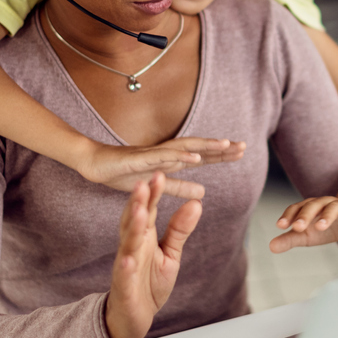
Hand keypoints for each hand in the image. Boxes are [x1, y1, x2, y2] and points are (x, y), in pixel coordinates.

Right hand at [76, 137, 245, 199]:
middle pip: (197, 148)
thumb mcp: (158, 184)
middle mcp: (165, 154)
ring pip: (182, 149)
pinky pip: (160, 158)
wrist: (94, 164)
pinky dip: (178, 156)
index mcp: (171, 160)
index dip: (221, 154)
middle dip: (219, 147)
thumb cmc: (125, 171)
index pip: (201, 156)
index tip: (242, 151)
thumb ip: (180, 187)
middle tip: (243, 146)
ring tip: (225, 145)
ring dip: (204, 146)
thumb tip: (204, 192)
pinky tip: (194, 158)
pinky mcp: (138, 159)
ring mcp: (152, 154)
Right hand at [104, 173, 201, 337]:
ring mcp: (126, 264)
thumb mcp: (171, 253)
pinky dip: (124, 267)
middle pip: (134, 220)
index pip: (148, 209)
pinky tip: (128, 259)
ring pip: (127, 243)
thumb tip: (196, 202)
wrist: (135, 315)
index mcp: (144, 236)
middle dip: (138, 202)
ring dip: (132, 227)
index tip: (160, 174)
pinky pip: (123, 275)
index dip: (153, 193)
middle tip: (144, 183)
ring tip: (139, 211)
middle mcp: (132, 246)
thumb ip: (180, 229)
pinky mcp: (123, 285)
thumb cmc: (149, 282)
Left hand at [270, 196, 337, 252]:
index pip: (297, 208)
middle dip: (305, 215)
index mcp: (310, 208)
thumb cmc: (326, 227)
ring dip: (327, 215)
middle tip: (298, 227)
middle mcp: (324, 203)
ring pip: (333, 207)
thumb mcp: (307, 235)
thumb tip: (271, 247)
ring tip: (320, 226)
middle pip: (313, 205)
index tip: (281, 226)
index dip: (289, 216)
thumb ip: (289, 239)